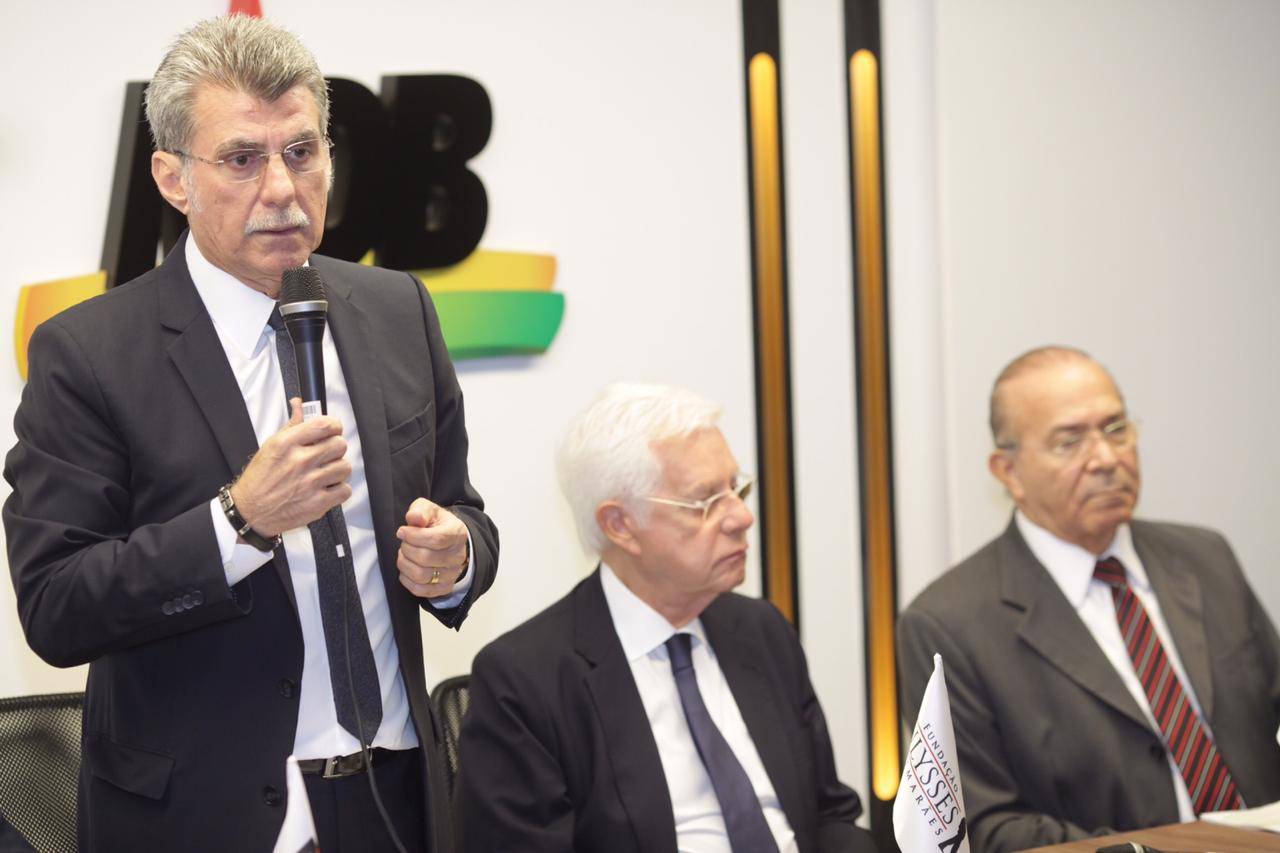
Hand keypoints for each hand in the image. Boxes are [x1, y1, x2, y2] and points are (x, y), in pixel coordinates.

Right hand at [230, 398, 351, 536]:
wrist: (250, 512)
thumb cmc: (260, 478)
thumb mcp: (271, 446)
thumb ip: (292, 425)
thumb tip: (299, 403)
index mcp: (287, 444)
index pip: (325, 425)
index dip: (334, 427)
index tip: (332, 431)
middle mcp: (299, 461)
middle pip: (340, 445)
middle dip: (336, 448)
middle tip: (327, 455)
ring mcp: (310, 483)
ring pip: (345, 467)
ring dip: (338, 470)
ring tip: (326, 473)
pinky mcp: (317, 503)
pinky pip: (345, 490)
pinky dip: (339, 490)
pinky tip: (327, 488)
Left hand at [397, 498, 468, 598]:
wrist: (447, 542)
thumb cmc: (435, 525)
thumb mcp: (428, 511)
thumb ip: (420, 510)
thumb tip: (415, 518)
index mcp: (457, 533)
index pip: (436, 539)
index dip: (413, 536)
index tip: (402, 531)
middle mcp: (458, 556)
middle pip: (425, 558)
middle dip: (407, 549)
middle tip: (404, 543)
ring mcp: (452, 574)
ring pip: (421, 575)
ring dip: (405, 564)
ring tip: (405, 555)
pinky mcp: (444, 588)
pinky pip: (420, 590)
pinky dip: (407, 579)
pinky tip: (407, 568)